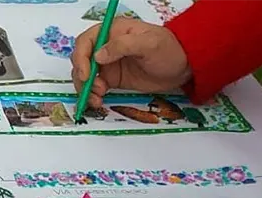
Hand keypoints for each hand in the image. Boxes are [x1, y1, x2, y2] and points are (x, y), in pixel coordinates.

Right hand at [71, 20, 191, 108]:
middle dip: (82, 76)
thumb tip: (98, 56)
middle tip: (95, 89)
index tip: (87, 74)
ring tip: (98, 98)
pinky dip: (91, 96)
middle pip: (81, 60)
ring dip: (86, 89)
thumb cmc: (169, 50)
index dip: (81, 58)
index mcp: (114, 31)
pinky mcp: (110, 79)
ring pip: (84, 76)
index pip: (86, 41)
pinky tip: (99, 102)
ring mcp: (107, 64)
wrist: (181, 68)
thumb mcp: (149, 43)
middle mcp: (106, 47)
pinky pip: (93, 88)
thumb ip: (123, 45)